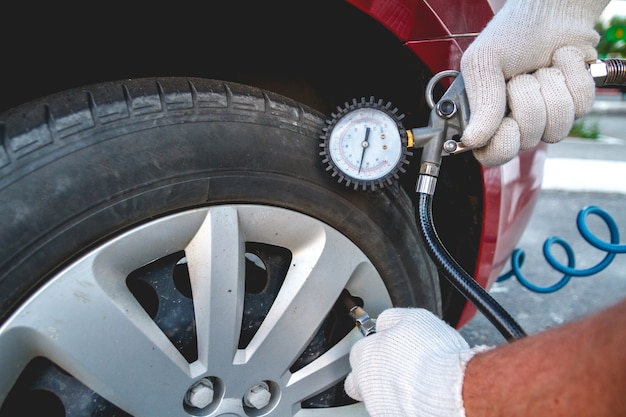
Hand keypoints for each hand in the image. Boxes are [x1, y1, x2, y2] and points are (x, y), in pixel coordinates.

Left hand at [344, 308, 490, 416]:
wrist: (452, 389)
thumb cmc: (433, 355)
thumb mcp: (413, 317)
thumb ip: (391, 319)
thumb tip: (384, 321)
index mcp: (365, 354)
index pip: (359, 351)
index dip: (376, 347)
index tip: (389, 345)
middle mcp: (365, 383)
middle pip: (361, 378)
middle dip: (375, 373)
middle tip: (399, 366)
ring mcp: (378, 405)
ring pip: (377, 396)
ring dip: (392, 389)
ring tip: (416, 382)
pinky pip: (394, 409)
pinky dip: (404, 404)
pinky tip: (420, 396)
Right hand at [460, 0, 608, 165]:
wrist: (552, 10)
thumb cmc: (514, 32)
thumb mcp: (484, 62)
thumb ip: (480, 103)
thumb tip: (472, 139)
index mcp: (486, 117)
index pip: (492, 155)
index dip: (502, 143)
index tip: (506, 122)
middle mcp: (515, 121)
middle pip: (528, 139)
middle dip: (527, 102)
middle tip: (520, 78)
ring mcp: (546, 115)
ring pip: (557, 127)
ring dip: (551, 88)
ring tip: (541, 69)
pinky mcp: (574, 104)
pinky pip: (580, 107)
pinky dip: (572, 78)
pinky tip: (560, 63)